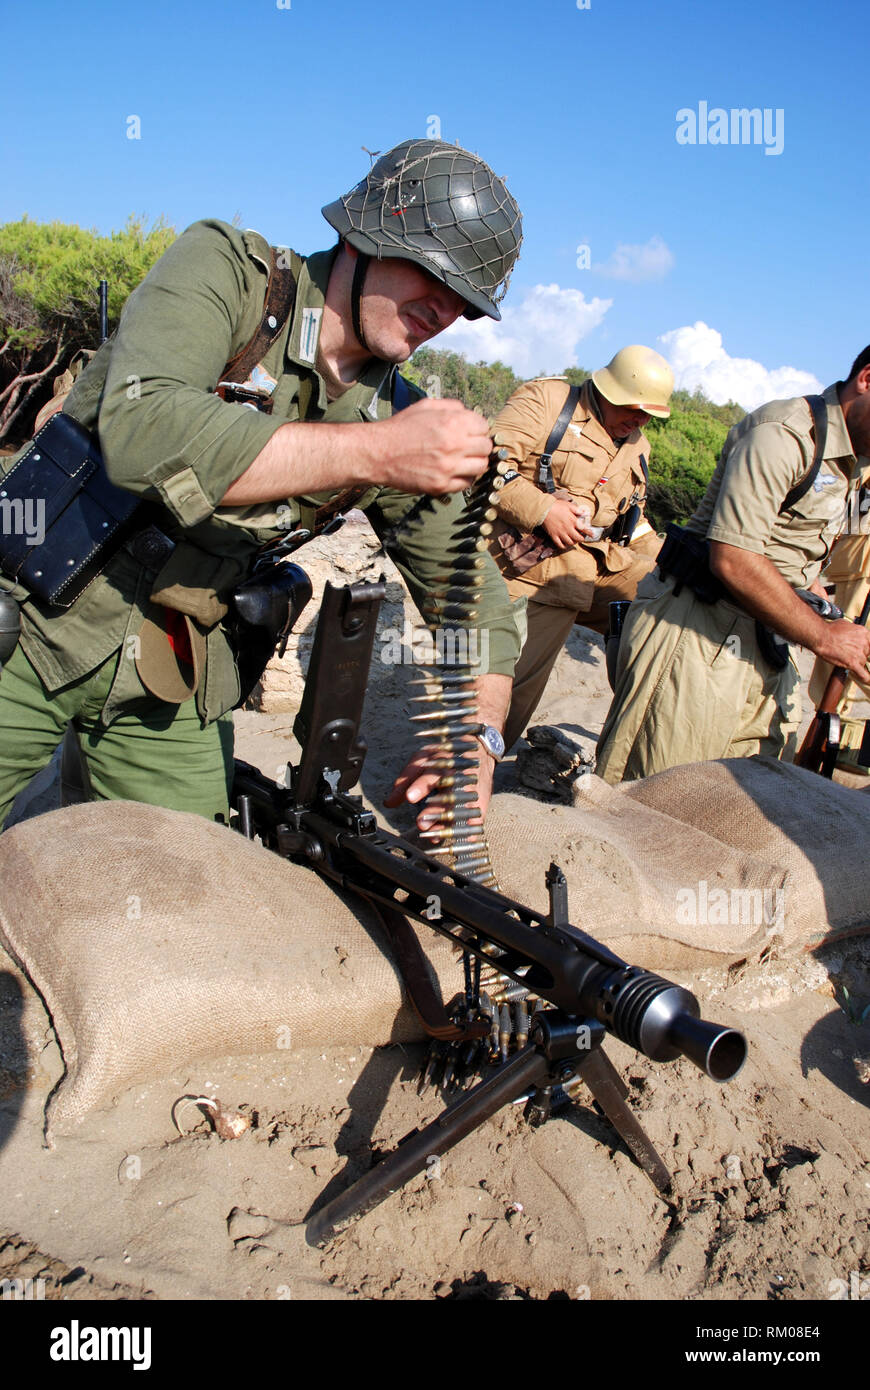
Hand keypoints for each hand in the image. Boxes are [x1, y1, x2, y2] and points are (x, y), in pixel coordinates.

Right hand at [375, 398, 491, 494]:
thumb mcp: (426, 406)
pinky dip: (464, 478)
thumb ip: (451, 406)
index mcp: (452, 422)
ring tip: (463, 461)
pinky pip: (466, 483)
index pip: (484, 426)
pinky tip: (454, 472)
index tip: (471, 433)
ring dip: (475, 463)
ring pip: (481, 466)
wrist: (379, 452)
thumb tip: (470, 413)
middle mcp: (454, 444)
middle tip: (468, 447)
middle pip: (486, 447)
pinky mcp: (441, 484)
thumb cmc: (401, 428)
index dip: (478, 429)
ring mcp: (448, 467)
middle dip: (479, 445)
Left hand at [384, 744, 493, 830]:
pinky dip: (470, 829)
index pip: (433, 774)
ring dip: (449, 824)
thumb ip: (405, 782)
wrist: (479, 750)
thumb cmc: (445, 757)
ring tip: (435, 837)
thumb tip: (388, 804)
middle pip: (449, 794)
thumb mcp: (422, 761)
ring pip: (462, 808)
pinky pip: (477, 816)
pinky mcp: (483, 800)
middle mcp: (461, 775)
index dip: (422, 786)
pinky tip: (461, 839)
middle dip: (435, 811)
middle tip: (421, 823)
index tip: (410, 797)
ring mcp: (473, 788)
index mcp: (445, 762)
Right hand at [541, 497, 594, 548]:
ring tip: (574, 540)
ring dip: (574, 543)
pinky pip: (560, 545)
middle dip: (582, 539)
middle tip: (582, 538)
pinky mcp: (554, 536)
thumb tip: (585, 513)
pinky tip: (565, 544)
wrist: (543, 509)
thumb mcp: (568, 505)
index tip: (592, 535)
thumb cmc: (556, 506)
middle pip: (578, 538)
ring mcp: (560, 533)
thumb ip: (577, 510)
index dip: (589, 533)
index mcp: (573, 521)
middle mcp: (568, 529)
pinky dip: (564, 546)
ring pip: (570, 543)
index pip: (584, 529)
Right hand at [814, 618, 869, 682]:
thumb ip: (853, 631)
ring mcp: (859, 654)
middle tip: (849, 653)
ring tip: (846, 659)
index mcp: (864, 633)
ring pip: (863, 662)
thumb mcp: (846, 624)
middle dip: (859, 654)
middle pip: (867, 653)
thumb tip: (852, 633)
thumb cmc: (830, 630)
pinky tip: (866, 680)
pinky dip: (865, 678)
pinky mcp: (853, 663)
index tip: (863, 650)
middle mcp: (864, 643)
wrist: (821, 636)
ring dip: (856, 663)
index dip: (866, 647)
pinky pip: (863, 675)